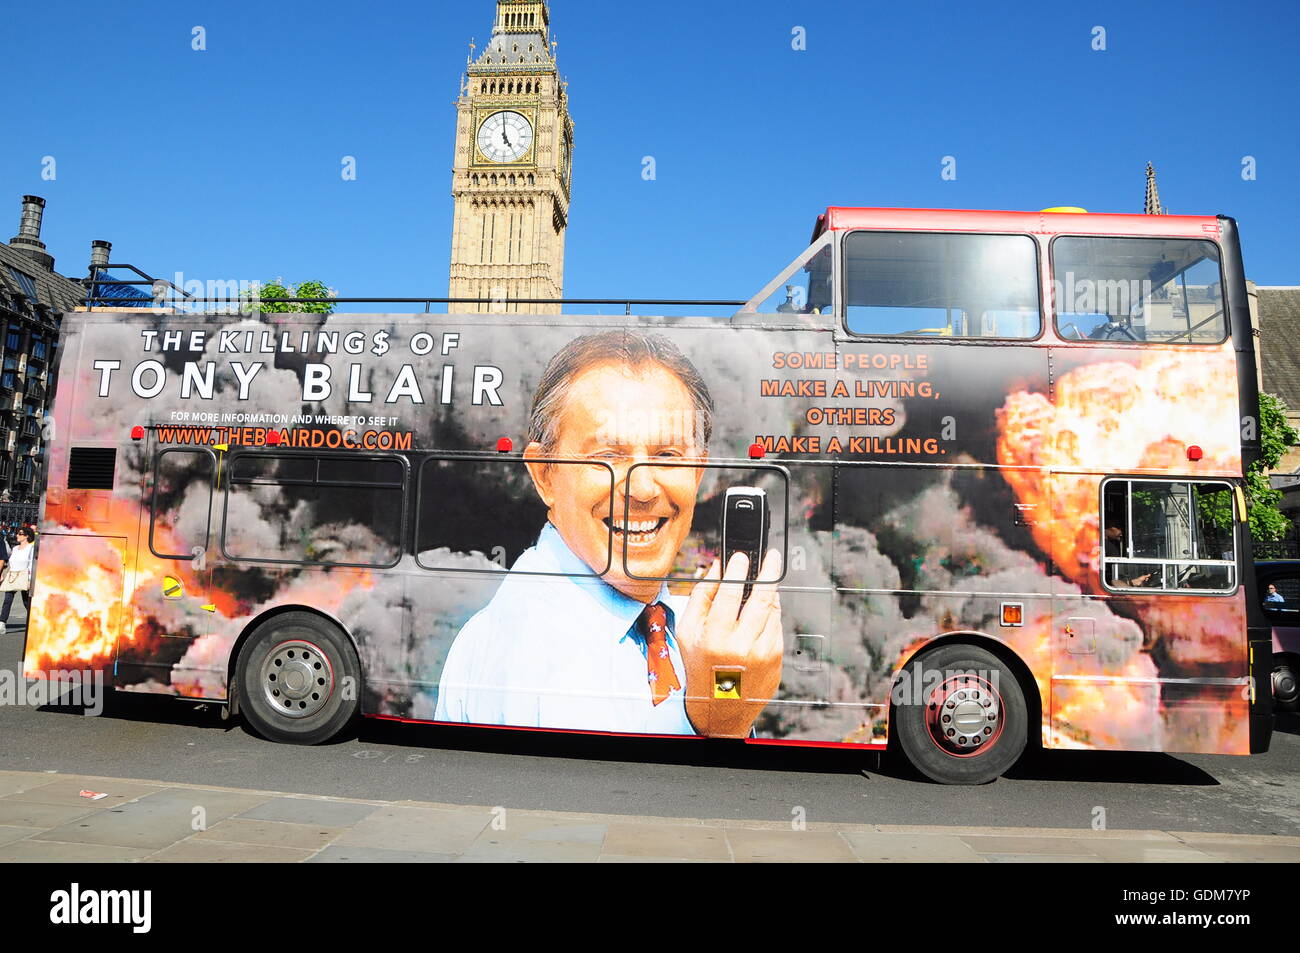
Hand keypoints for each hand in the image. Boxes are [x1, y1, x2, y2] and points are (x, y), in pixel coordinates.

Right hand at [677, 550, 782, 737]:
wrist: (720, 709)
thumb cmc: (700, 668)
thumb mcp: (688, 632)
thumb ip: (702, 596)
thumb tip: (717, 567)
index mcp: (716, 638)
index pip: (731, 593)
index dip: (738, 570)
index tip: (741, 557)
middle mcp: (743, 646)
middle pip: (762, 598)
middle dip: (768, 572)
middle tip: (771, 557)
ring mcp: (764, 653)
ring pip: (772, 611)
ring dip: (769, 593)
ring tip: (761, 585)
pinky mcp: (777, 659)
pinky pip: (777, 626)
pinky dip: (770, 614)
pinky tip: (760, 613)